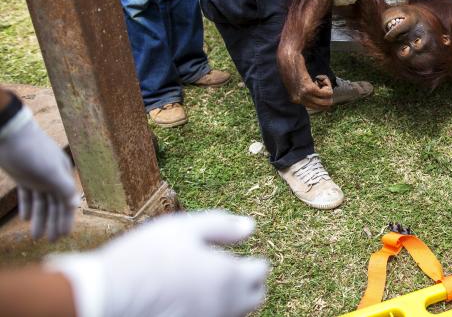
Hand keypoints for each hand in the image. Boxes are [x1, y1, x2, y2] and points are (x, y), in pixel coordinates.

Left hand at [0, 106, 78, 240]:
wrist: (10, 133)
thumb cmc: (32, 151)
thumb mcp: (50, 172)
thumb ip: (63, 187)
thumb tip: (76, 203)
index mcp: (62, 175)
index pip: (66, 202)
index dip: (65, 219)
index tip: (63, 236)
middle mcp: (52, 177)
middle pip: (54, 204)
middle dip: (52, 223)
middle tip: (49, 241)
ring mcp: (37, 177)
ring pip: (40, 202)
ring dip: (39, 218)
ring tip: (35, 236)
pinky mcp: (23, 176)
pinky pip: (27, 195)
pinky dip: (27, 206)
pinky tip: (25, 218)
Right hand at [46, 210, 270, 316]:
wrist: (106, 295)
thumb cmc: (144, 257)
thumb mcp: (184, 228)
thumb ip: (222, 226)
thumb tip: (250, 227)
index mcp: (228, 275)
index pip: (261, 271)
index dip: (252, 260)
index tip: (237, 256)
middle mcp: (224, 304)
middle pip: (255, 297)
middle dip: (248, 284)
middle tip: (226, 272)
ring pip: (235, 313)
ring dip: (229, 299)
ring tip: (204, 285)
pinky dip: (210, 310)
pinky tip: (190, 300)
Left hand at [277, 49, 333, 109]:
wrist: (288, 57)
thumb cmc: (292, 66)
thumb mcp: (295, 81)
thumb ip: (302, 89)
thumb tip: (316, 90)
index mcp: (295, 99)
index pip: (316, 108)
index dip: (321, 97)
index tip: (317, 85)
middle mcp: (298, 100)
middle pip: (324, 107)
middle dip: (327, 95)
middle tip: (321, 83)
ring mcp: (303, 95)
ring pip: (327, 102)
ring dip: (328, 90)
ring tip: (320, 79)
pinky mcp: (309, 88)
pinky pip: (327, 92)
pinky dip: (327, 83)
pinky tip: (320, 76)